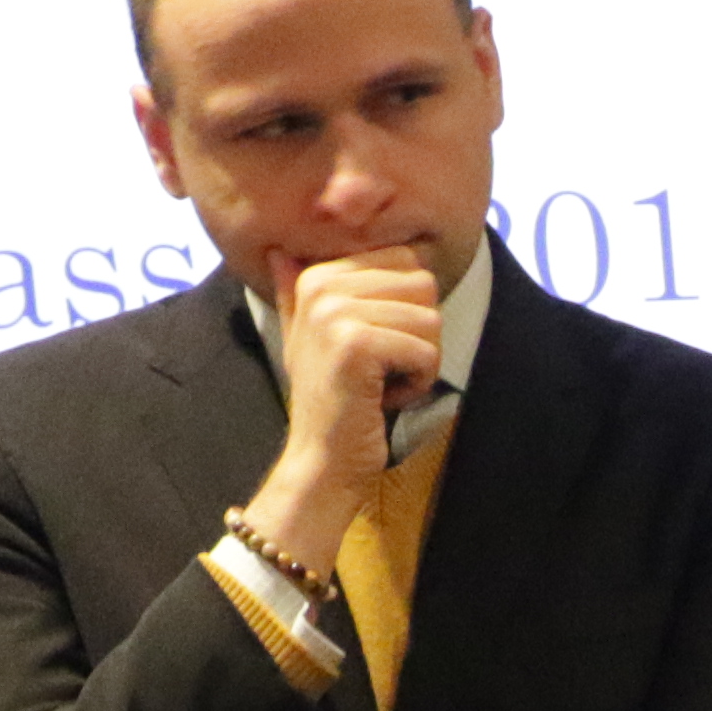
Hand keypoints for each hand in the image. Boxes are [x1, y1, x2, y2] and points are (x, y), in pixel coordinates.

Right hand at [242, 245, 444, 565]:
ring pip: (430, 319)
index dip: (407, 308)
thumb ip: (298, 294)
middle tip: (384, 367)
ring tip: (383, 384)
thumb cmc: (330, 399)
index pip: (406, 260)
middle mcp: (321, 286)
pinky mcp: (357, 345)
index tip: (374, 345)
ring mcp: (337, 314)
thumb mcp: (309, 338)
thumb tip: (281, 251)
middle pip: (423, 285)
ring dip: (420, 361)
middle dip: (419, 333)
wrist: (322, 458)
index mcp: (316, 277)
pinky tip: (384, 398)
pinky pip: (426, 352)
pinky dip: (418, 383)